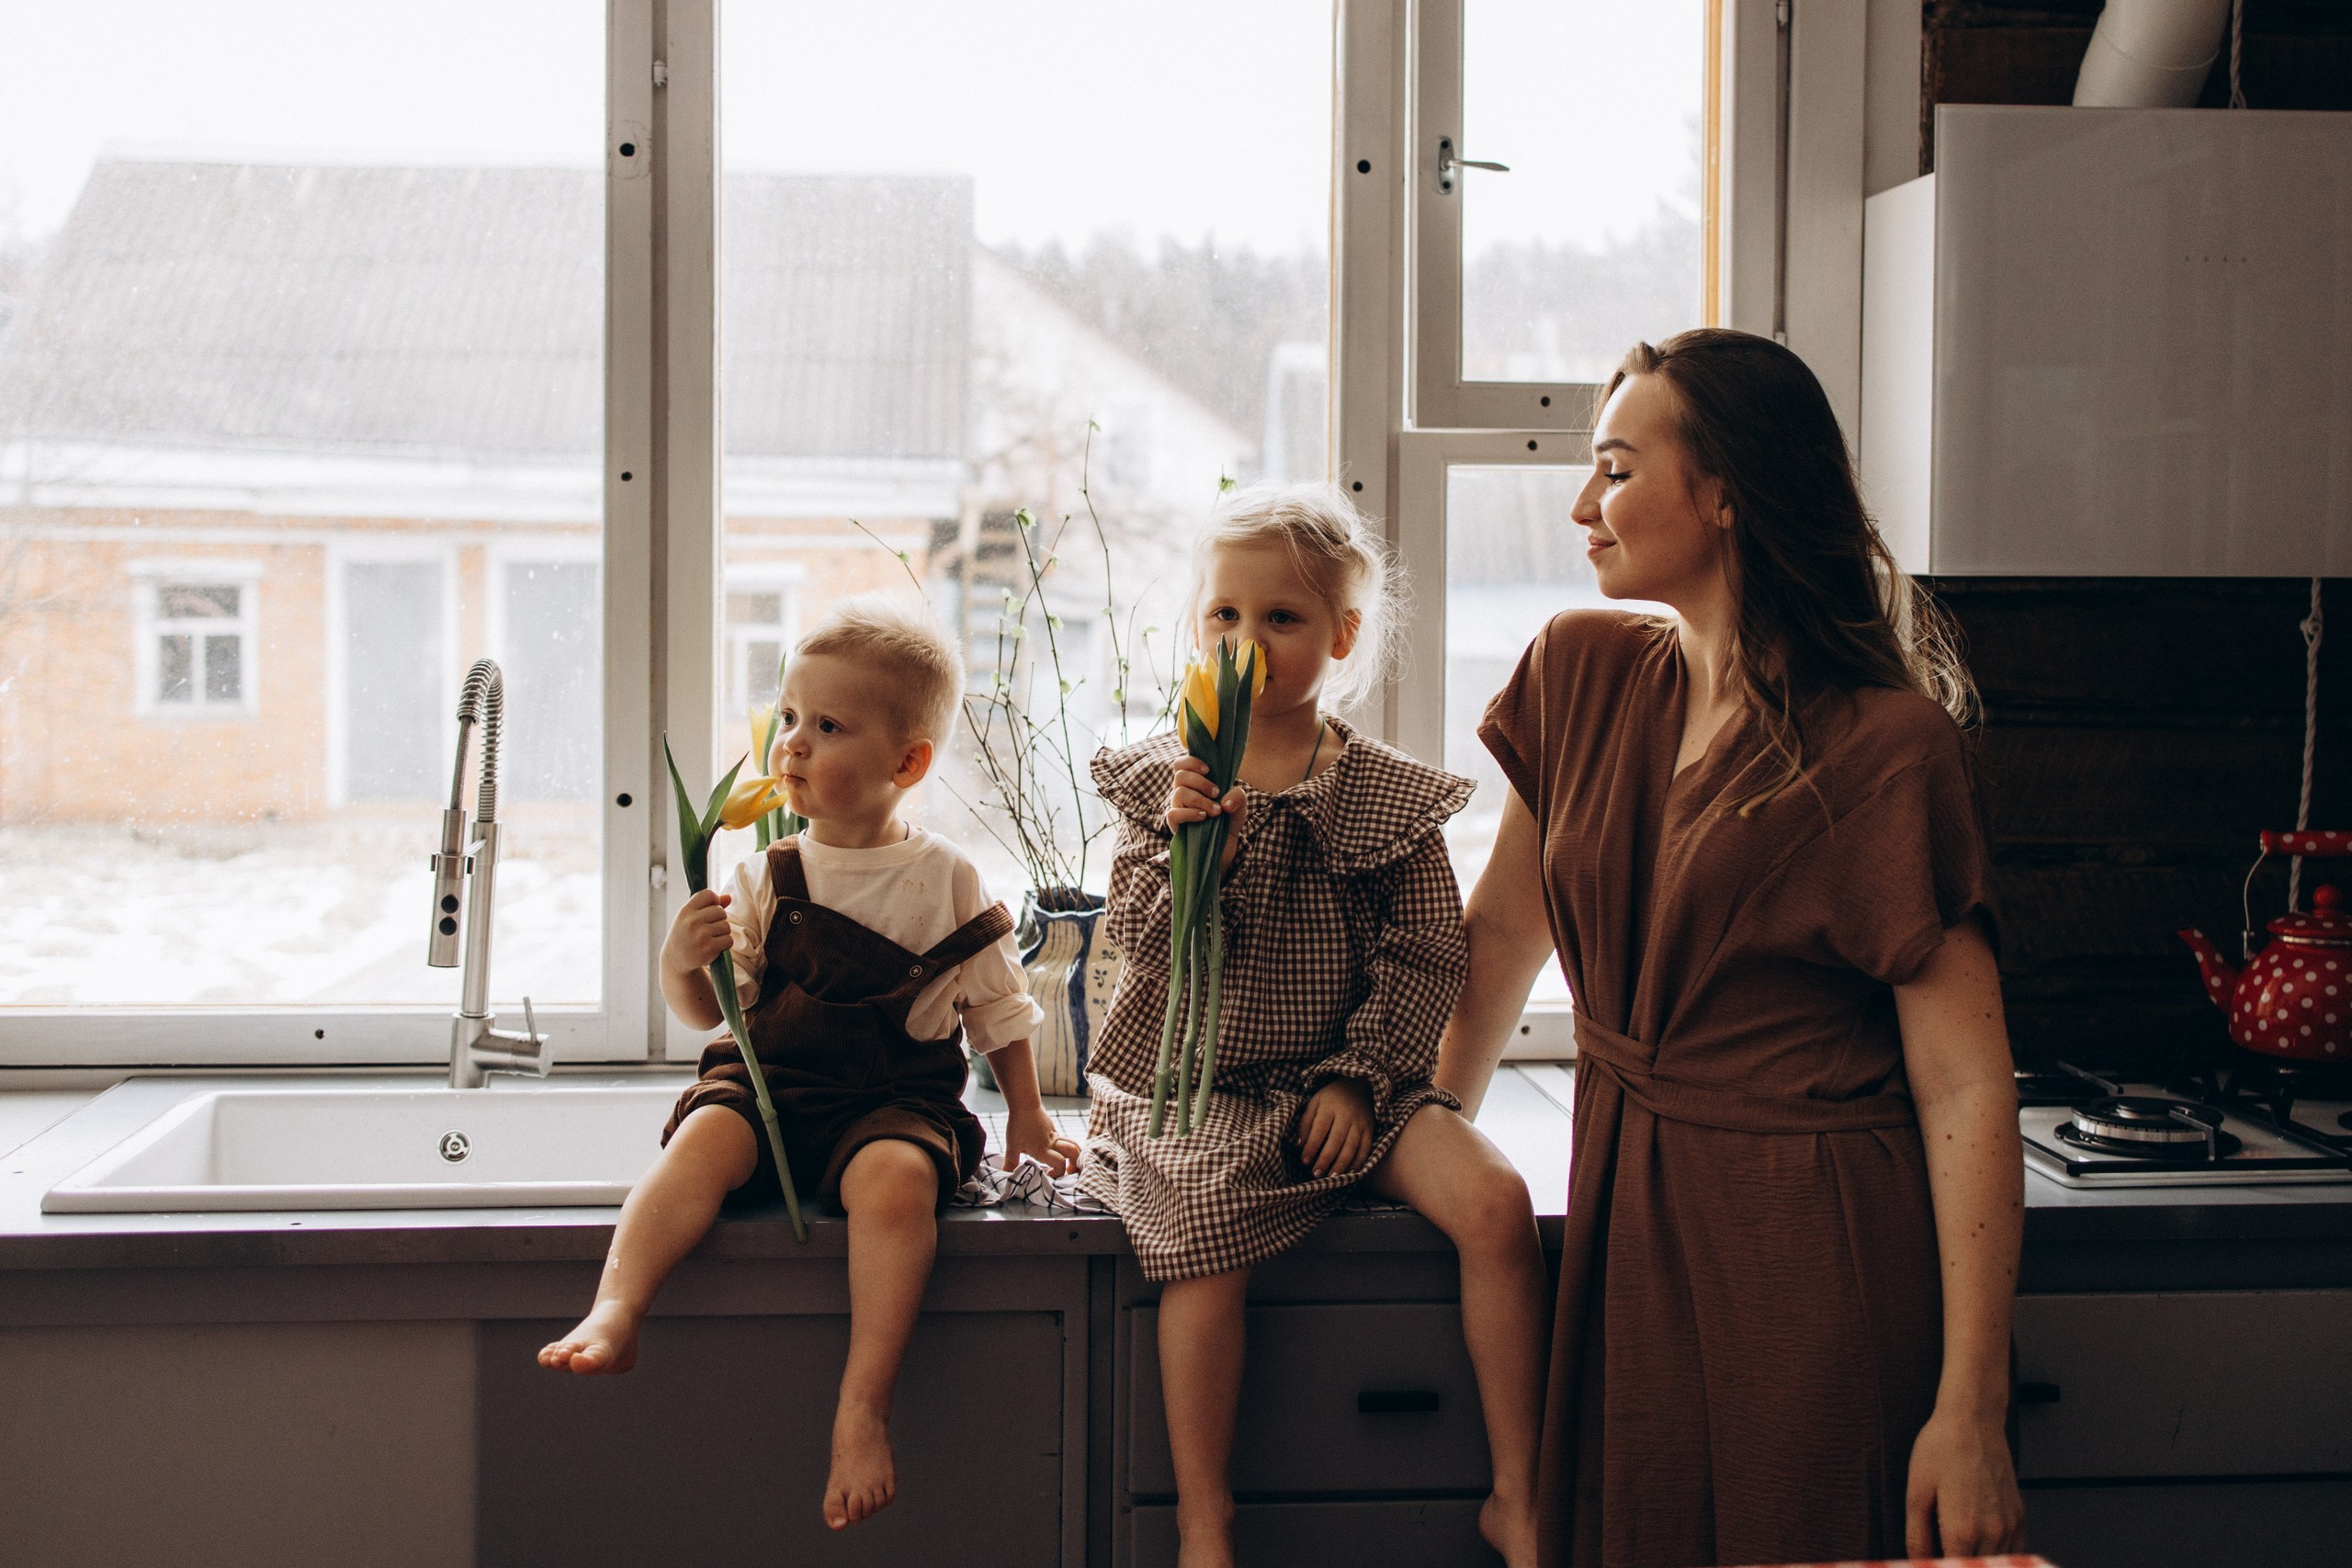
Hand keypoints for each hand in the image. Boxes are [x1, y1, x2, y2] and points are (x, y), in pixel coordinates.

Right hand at [661, 890, 732, 977]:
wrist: (676, 959)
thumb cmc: (686, 933)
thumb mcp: (690, 917)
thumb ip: (709, 906)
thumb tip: (729, 897)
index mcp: (686, 911)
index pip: (708, 894)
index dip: (714, 901)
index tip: (709, 910)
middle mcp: (692, 922)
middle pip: (720, 911)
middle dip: (719, 919)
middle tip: (709, 928)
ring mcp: (701, 935)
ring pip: (726, 926)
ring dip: (723, 932)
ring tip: (711, 937)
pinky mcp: (709, 949)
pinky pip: (729, 940)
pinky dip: (725, 943)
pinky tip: (714, 946)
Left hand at [1001, 1105, 1079, 1175]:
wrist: (1025, 1103)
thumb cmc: (1018, 1124)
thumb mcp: (1012, 1146)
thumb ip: (1011, 1162)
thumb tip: (1005, 1175)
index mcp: (1043, 1149)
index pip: (1060, 1164)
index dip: (1058, 1173)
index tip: (1048, 1175)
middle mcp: (1052, 1143)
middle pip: (1073, 1153)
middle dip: (1075, 1164)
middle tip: (1070, 1171)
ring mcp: (1054, 1135)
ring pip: (1073, 1144)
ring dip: (1075, 1154)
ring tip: (1070, 1163)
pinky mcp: (1053, 1130)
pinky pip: (1064, 1140)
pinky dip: (1065, 1148)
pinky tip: (1055, 1151)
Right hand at [1166, 757, 1245, 869]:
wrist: (1226, 844)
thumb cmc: (1229, 818)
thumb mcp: (1240, 804)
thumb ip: (1237, 795)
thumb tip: (1224, 802)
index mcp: (1194, 782)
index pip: (1181, 764)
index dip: (1192, 762)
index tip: (1208, 770)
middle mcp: (1182, 791)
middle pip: (1181, 775)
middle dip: (1202, 782)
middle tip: (1216, 793)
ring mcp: (1177, 807)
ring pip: (1180, 793)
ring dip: (1201, 800)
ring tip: (1216, 811)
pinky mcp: (1175, 823)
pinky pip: (1174, 813)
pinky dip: (1190, 814)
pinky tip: (1204, 817)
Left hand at [1294, 1079, 1373, 1177]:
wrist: (1359, 1085)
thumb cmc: (1331, 1098)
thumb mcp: (1315, 1103)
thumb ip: (1306, 1123)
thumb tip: (1299, 1145)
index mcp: (1329, 1107)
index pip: (1319, 1129)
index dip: (1311, 1146)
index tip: (1304, 1161)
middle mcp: (1346, 1116)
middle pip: (1336, 1141)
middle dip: (1325, 1159)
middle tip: (1316, 1174)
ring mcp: (1360, 1123)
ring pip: (1351, 1147)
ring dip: (1341, 1165)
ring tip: (1331, 1178)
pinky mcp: (1370, 1129)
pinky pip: (1365, 1149)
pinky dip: (1358, 1163)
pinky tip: (1349, 1173)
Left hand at [1904, 1405, 2024, 1557]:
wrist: (1973, 1420)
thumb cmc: (1940, 1450)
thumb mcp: (1916, 1493)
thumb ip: (1917, 1537)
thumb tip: (1917, 1564)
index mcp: (1962, 1531)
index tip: (1932, 1563)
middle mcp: (1992, 1534)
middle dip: (1958, 1565)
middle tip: (1941, 1553)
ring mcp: (2010, 1526)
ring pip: (1998, 1564)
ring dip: (1980, 1562)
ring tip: (1958, 1550)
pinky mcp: (2019, 1516)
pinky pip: (2015, 1553)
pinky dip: (2000, 1558)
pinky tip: (1981, 1548)